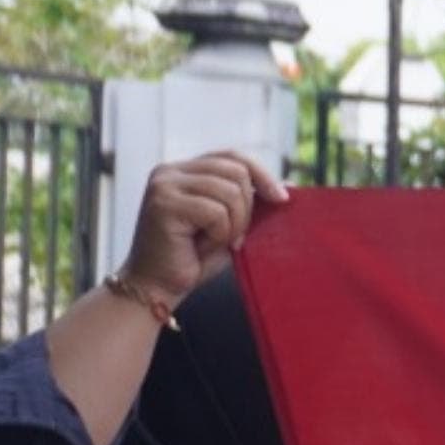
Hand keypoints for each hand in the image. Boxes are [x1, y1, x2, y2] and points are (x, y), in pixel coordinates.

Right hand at [117, 151, 286, 306]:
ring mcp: (163, 186)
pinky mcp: (163, 204)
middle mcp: (169, 171)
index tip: (282, 199)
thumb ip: (251, 200)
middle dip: (247, 208)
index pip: (233, 156)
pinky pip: (216, 212)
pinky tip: (200, 248)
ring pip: (230, 192)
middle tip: (234, 237)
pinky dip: (219, 235)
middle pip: (236, 171)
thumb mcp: (229, 223)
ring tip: (214, 243)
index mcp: (183, 170)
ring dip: (233, 225)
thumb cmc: (193, 258)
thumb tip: (289, 182)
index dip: (262, 174)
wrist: (156, 288)